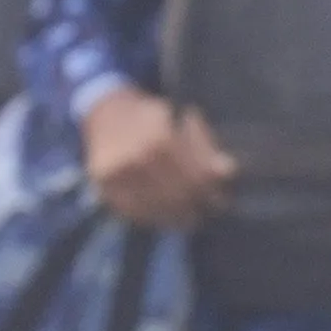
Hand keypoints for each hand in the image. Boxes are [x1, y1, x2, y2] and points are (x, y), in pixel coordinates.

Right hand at [81, 89, 238, 231]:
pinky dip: (154, 218)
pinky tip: (168, 218)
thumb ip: (203, 144)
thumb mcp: (181, 118)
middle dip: (197, 204)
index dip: (210, 190)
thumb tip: (227, 172)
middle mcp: (134, 159)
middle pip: (177, 195)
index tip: (222, 198)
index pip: (193, 176)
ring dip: (178, 217)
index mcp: (157, 138)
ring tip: (192, 219)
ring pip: (157, 209)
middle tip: (210, 211)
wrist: (104, 111)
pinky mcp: (104, 189)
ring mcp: (115, 177)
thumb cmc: (152, 115)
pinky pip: (134, 213)